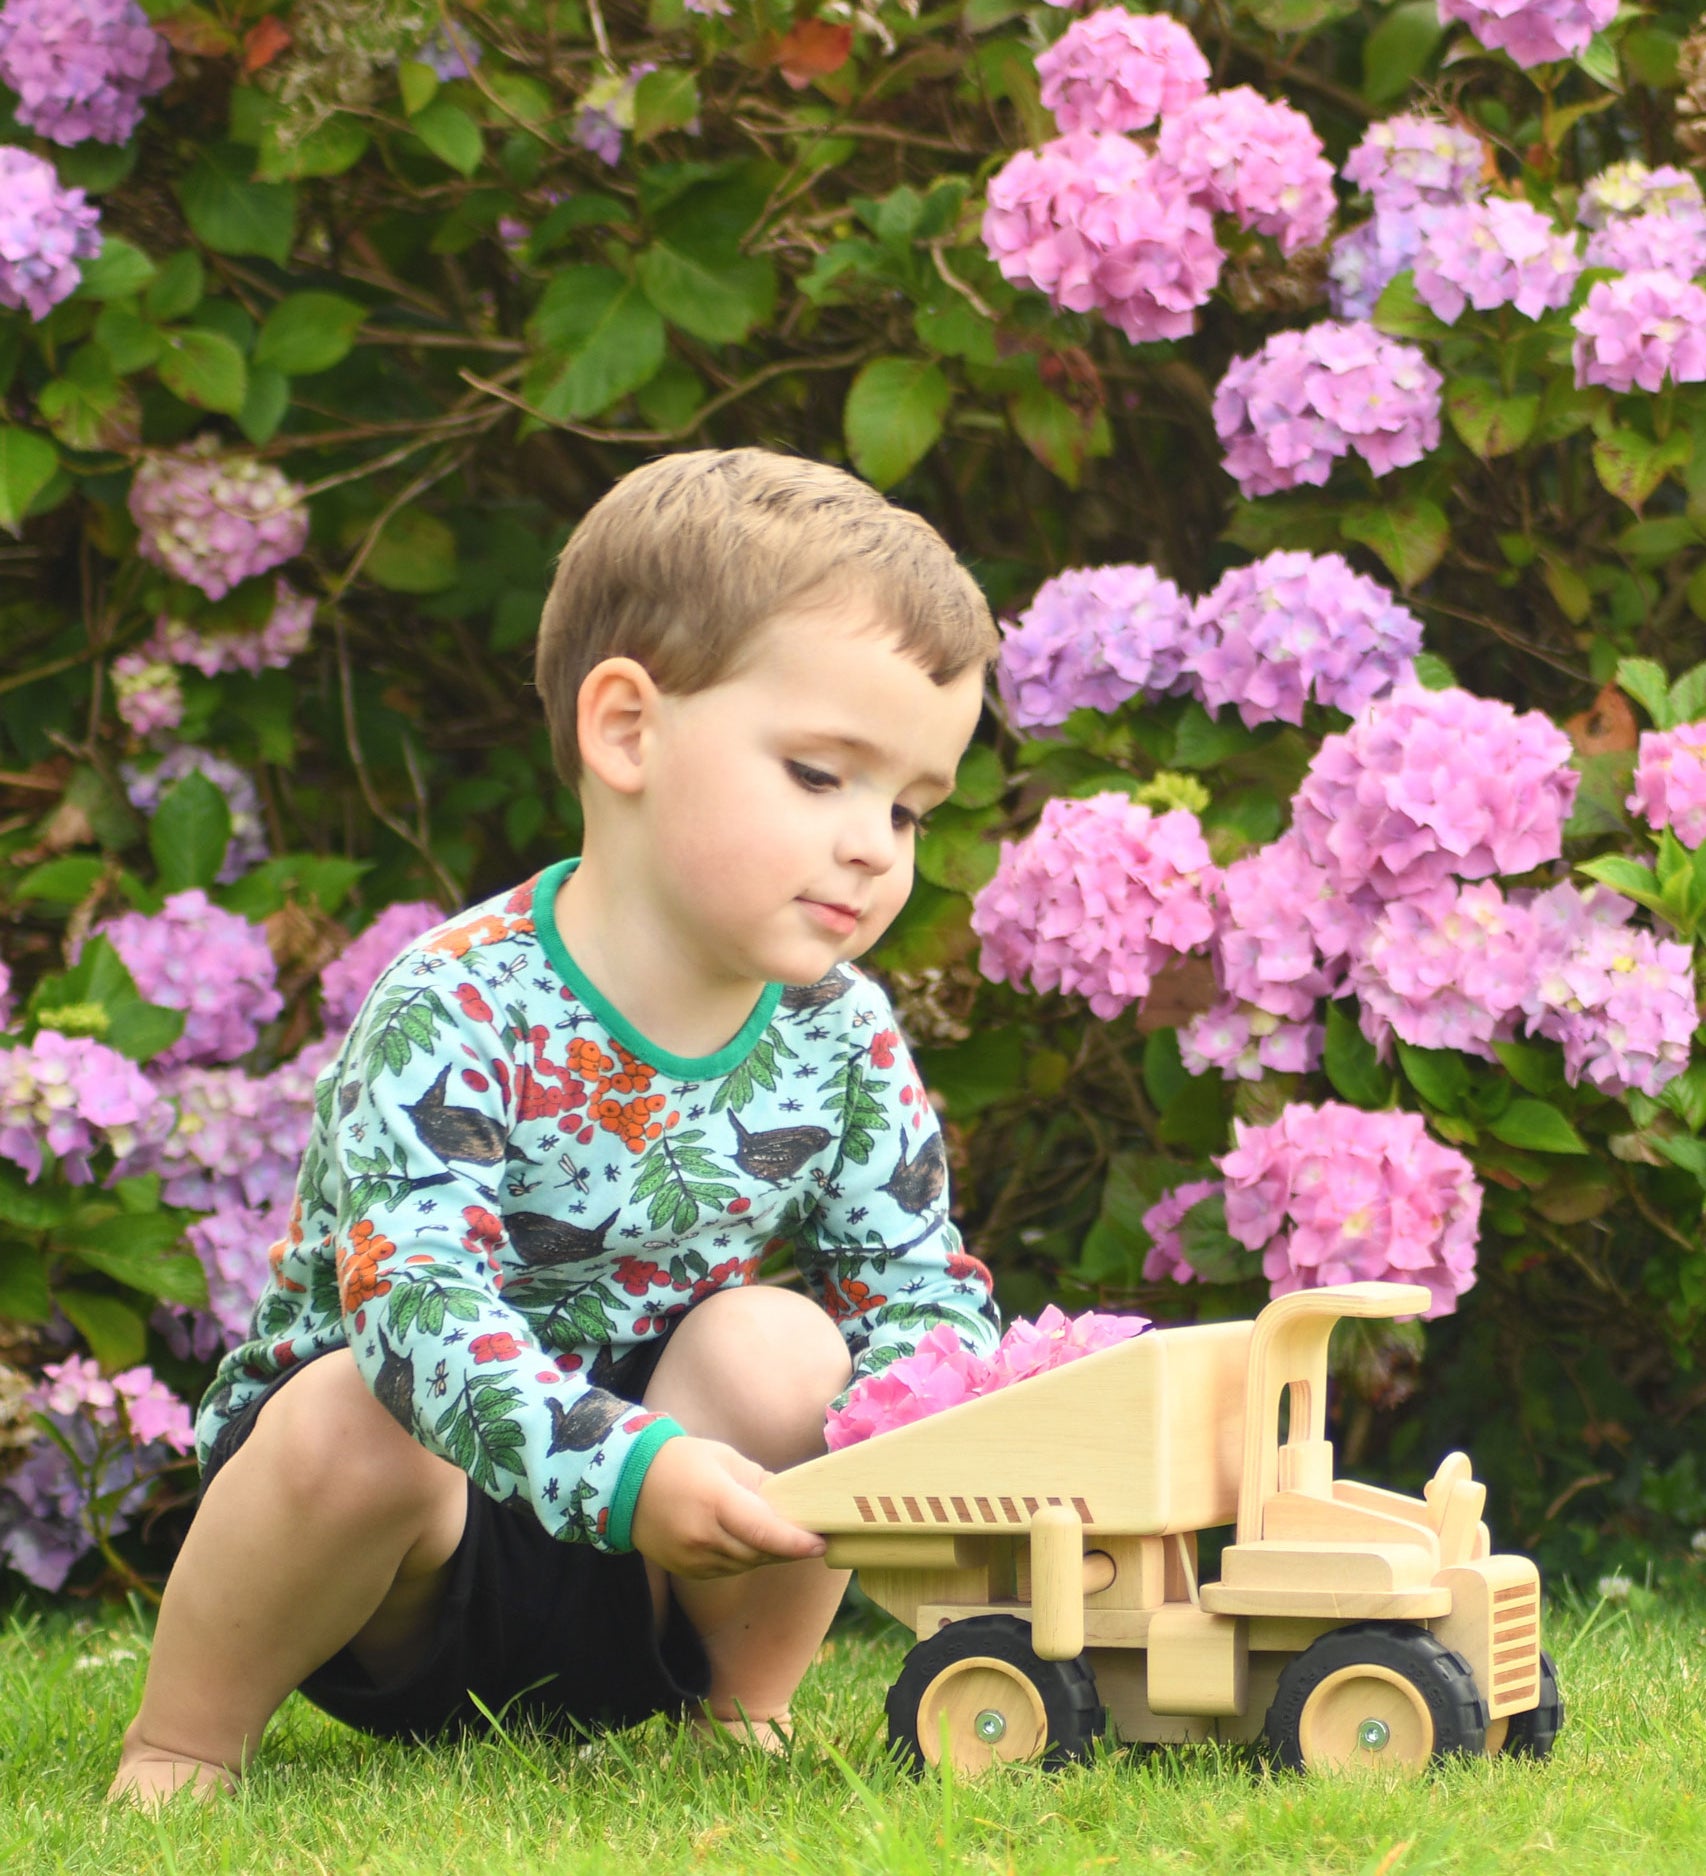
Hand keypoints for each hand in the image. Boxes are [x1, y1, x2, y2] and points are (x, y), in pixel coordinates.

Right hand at [629, 1435, 826, 1579]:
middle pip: (759, 1553)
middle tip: (811, 1536)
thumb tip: (788, 1503)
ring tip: (783, 1537)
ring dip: (767, 1554)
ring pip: (745, 1564)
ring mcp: (692, 1557)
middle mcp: (703, 1535)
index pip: (764, 1531)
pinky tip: (749, 1541)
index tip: (821, 1543)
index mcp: (716, 1501)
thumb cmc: (681, 1460)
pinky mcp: (686, 1570)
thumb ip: (759, 1483)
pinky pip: (726, 1569)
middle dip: (788, 1548)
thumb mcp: (725, 1458)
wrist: (626, 1482)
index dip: (796, 1542)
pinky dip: (743, 1558)